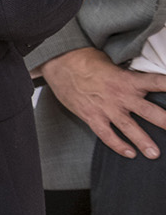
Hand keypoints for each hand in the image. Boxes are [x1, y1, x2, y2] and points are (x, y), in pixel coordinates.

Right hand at [40, 46, 165, 158]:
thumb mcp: (111, 62)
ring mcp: (106, 108)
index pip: (158, 82)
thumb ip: (128, 74)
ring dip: (144, 142)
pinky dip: (118, 145)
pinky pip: (107, 134)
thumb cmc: (85, 60)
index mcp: (128, 79)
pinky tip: (129, 153)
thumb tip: (143, 79)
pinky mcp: (92, 116)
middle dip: (165, 121)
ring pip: (130, 128)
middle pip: (150, 111)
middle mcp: (121, 95)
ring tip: (155, 154)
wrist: (59, 64)